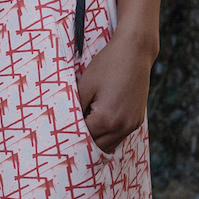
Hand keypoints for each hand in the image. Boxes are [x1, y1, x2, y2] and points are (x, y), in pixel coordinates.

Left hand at [76, 30, 152, 153]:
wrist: (135, 51)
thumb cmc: (107, 65)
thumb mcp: (85, 85)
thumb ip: (75, 108)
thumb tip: (68, 124)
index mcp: (106, 119)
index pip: (84, 138)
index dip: (71, 136)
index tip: (60, 133)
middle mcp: (122, 126)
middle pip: (97, 146)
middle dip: (83, 141)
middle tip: (69, 132)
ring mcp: (132, 124)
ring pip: (110, 144)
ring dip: (97, 139)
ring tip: (83, 127)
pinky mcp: (137, 120)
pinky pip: (119, 136)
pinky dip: (108, 134)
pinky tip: (98, 122)